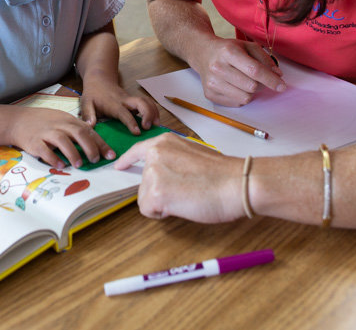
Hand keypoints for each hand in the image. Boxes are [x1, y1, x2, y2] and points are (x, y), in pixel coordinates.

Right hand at [8, 107, 114, 168]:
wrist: (17, 120)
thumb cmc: (43, 122)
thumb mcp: (62, 119)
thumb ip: (77, 127)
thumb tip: (94, 136)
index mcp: (68, 120)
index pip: (88, 131)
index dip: (101, 143)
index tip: (110, 155)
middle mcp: (59, 125)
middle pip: (78, 133)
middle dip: (89, 147)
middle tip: (95, 160)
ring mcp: (46, 133)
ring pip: (62, 141)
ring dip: (72, 153)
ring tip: (79, 165)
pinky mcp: (34, 142)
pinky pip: (44, 150)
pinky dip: (53, 158)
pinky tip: (60, 166)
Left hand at [78, 78, 158, 134]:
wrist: (99, 80)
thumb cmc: (93, 94)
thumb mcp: (86, 103)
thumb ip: (88, 114)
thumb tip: (90, 126)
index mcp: (113, 104)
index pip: (124, 113)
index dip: (131, 122)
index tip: (137, 132)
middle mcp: (125, 100)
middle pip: (141, 103)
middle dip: (148, 113)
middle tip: (150, 127)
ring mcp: (131, 99)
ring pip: (146, 102)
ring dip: (154, 112)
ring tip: (157, 125)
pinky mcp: (134, 100)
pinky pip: (147, 103)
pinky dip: (153, 110)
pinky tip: (155, 120)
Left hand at [114, 133, 247, 222]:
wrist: (236, 183)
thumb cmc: (223, 173)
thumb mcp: (193, 154)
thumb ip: (173, 159)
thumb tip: (166, 175)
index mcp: (165, 142)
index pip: (138, 150)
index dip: (127, 161)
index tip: (118, 166)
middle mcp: (155, 154)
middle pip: (143, 182)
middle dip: (159, 191)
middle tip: (185, 191)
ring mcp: (152, 174)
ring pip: (145, 198)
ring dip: (162, 203)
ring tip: (187, 197)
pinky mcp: (154, 194)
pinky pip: (148, 210)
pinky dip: (162, 214)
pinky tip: (182, 205)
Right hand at [194, 37, 284, 105]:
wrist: (203, 53)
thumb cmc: (228, 50)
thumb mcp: (247, 46)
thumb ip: (265, 59)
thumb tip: (277, 76)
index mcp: (228, 52)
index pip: (254, 70)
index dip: (271, 80)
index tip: (282, 86)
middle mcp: (218, 67)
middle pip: (251, 86)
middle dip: (261, 84)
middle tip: (259, 79)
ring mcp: (212, 82)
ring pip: (245, 97)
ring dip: (251, 92)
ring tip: (245, 81)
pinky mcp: (210, 94)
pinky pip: (236, 103)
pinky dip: (241, 96)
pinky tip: (235, 86)